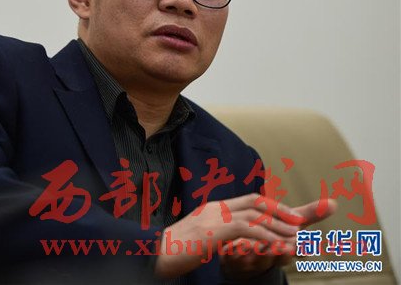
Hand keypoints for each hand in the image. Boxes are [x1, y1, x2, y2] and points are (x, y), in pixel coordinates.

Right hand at [154, 193, 312, 278]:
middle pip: (255, 202)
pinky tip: (280, 246)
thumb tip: (226, 237)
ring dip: (279, 225)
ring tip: (297, 236)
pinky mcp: (213, 231)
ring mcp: (214, 218)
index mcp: (213, 209)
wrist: (153, 253)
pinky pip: (247, 230)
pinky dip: (267, 237)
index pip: (248, 200)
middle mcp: (215, 209)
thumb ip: (213, 233)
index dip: (271, 206)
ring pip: (255, 215)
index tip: (289, 215)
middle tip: (301, 221)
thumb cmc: (172, 250)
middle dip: (281, 210)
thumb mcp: (197, 238)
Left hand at [220, 198, 337, 280]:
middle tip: (277, 244)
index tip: (295, 243)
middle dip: (276, 251)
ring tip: (251, 245)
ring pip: (253, 259)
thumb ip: (309, 215)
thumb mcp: (289, 225)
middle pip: (274, 257)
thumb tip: (335, 203)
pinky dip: (233, 254)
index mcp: (283, 249)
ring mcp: (249, 260)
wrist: (243, 256)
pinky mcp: (231, 261)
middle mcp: (268, 257)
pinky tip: (231, 247)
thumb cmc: (270, 236)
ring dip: (253, 252)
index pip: (293, 251)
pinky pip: (232, 260)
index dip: (294, 248)